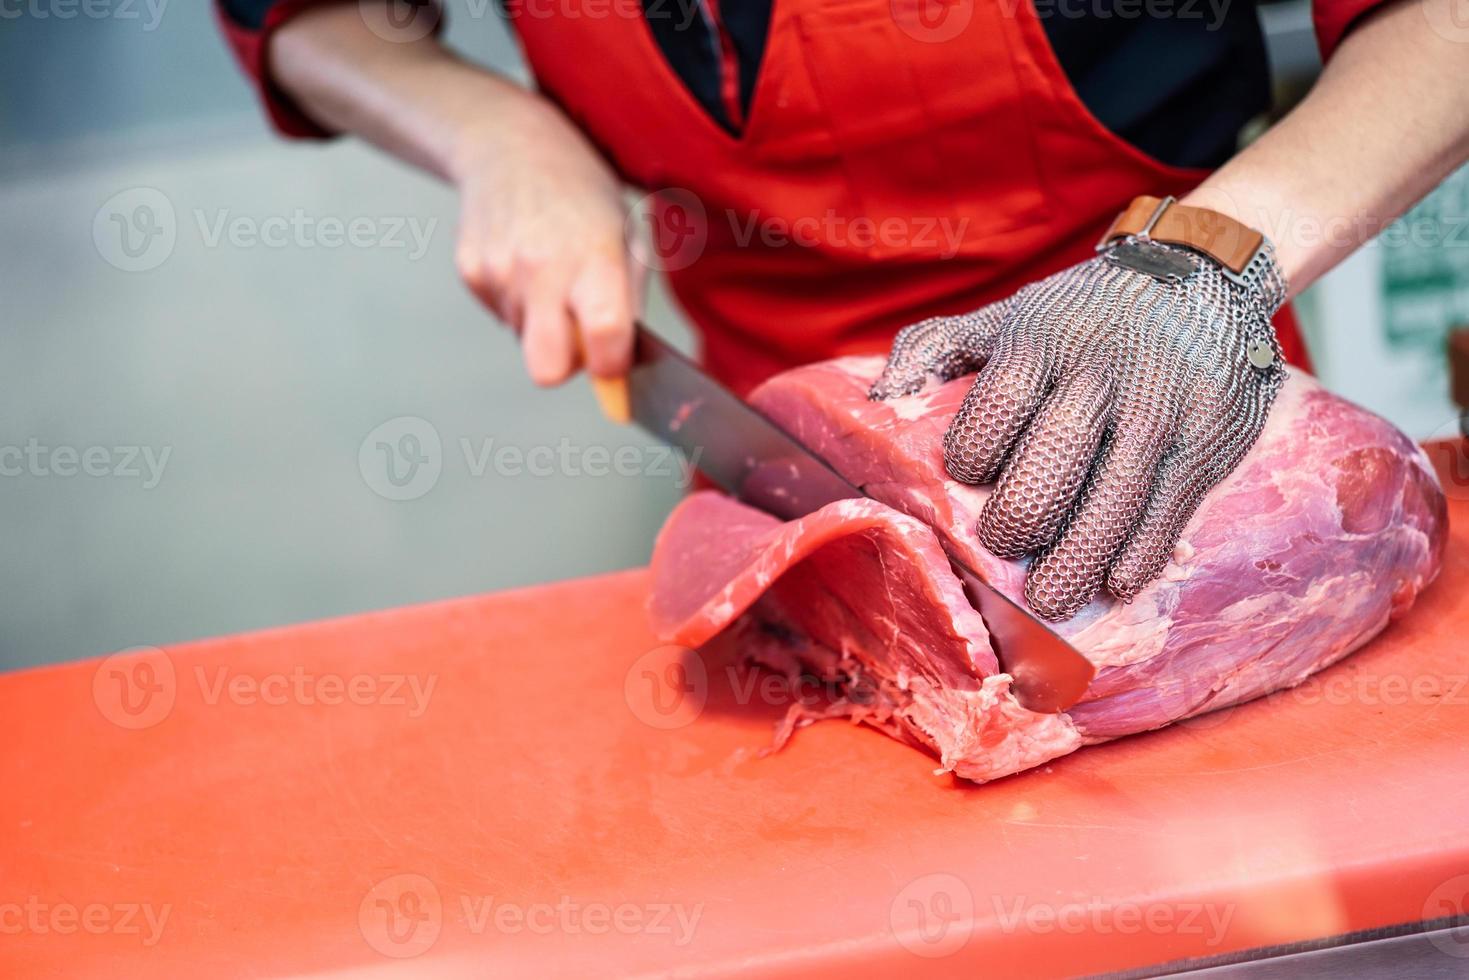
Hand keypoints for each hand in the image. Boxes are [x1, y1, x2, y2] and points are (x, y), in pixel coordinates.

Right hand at [450, 100, 637, 385]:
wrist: (510, 144)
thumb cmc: (583, 194)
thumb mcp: (628, 236)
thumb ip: (629, 305)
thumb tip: (620, 373)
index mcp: (594, 257)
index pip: (605, 338)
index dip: (612, 365)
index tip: (614, 360)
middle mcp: (542, 268)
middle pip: (546, 370)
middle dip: (564, 366)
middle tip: (577, 334)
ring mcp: (499, 271)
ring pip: (526, 340)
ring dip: (543, 320)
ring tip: (550, 268)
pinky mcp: (470, 271)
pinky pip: (502, 315)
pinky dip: (517, 300)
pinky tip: (523, 259)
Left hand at [871, 237, 1287, 619]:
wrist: (1200, 279)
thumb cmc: (1081, 315)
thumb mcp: (1009, 315)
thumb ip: (939, 347)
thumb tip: (881, 395)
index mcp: (1044, 339)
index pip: (1003, 400)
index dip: (978, 447)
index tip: (968, 476)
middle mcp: (1104, 372)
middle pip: (1059, 450)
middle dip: (1025, 510)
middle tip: (1002, 545)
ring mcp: (1162, 407)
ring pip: (1119, 491)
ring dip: (1081, 554)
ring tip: (1050, 598)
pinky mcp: (1208, 439)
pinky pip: (1172, 506)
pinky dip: (1143, 551)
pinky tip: (1115, 581)